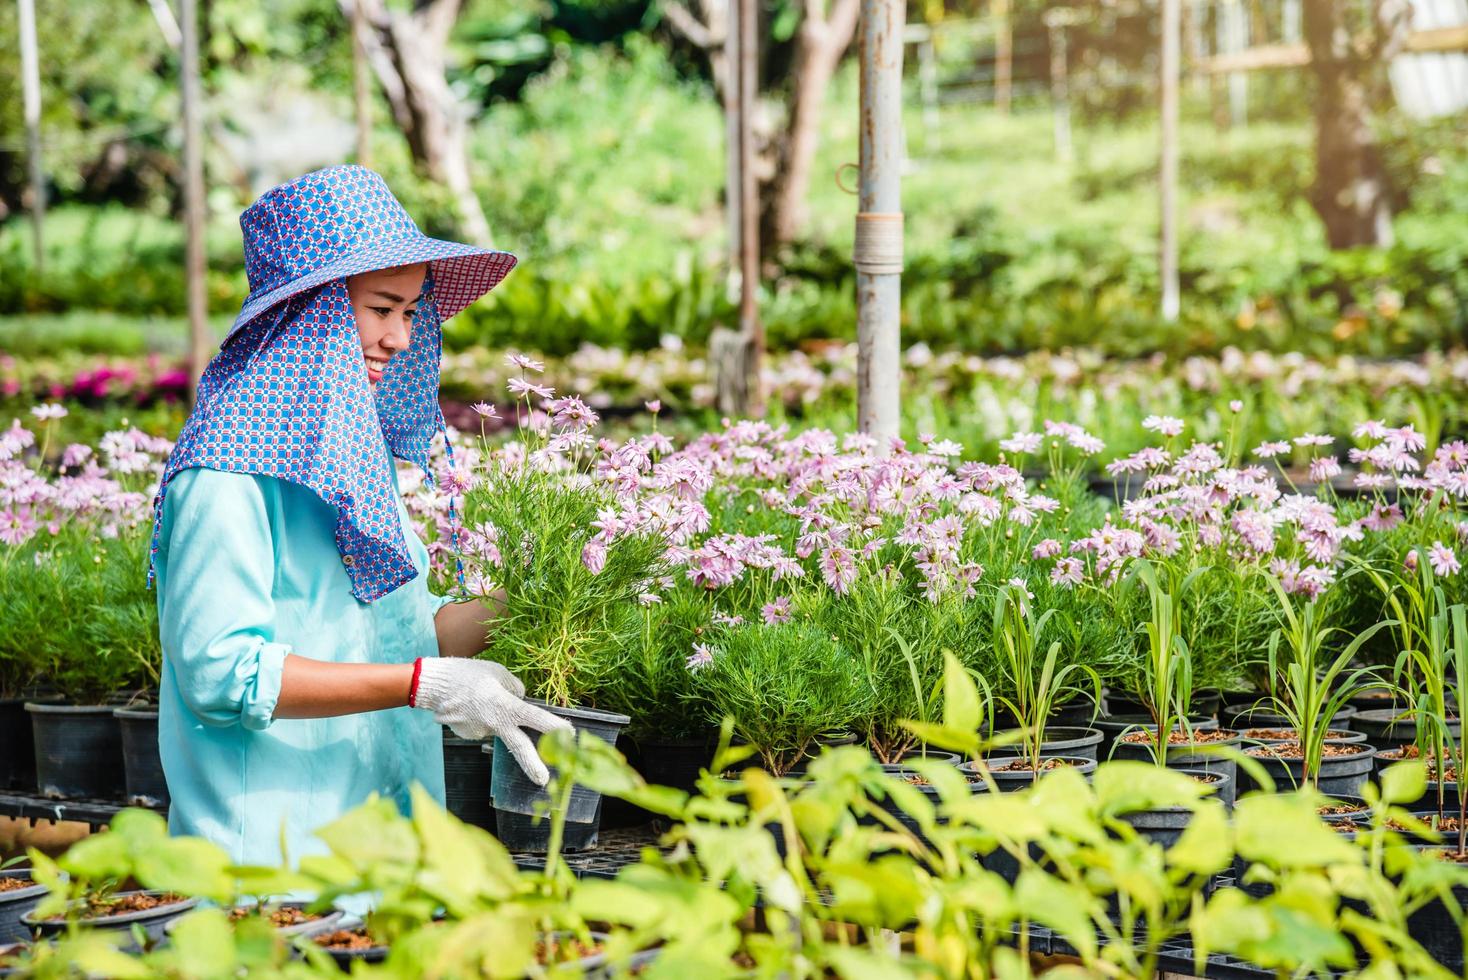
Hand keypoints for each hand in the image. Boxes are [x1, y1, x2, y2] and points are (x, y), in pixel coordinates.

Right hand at [412, 658, 570, 784]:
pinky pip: (482, 727)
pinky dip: (480, 718)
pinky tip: (468, 706)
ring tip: (475, 697)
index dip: (553, 726)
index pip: (534, 718)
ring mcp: (480, 732)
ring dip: (494, 718)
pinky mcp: (468, 736)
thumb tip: (522, 699)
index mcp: (504, 705)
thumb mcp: (497, 673)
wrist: (432, 686)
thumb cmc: (467, 674)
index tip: (569, 735)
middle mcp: (494, 723)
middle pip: (519, 747)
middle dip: (532, 765)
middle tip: (544, 780)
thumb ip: (514, 689)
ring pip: (497, 727)